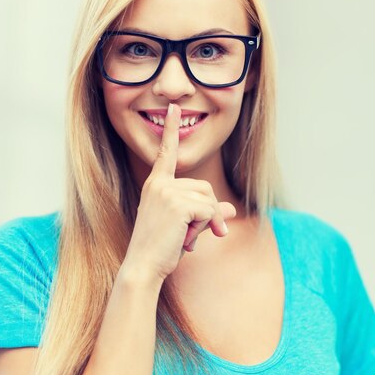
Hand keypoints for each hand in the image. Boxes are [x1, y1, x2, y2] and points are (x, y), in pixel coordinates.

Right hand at [122, 103, 236, 283]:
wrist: (143, 266)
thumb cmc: (160, 248)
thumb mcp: (186, 226)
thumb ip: (207, 213)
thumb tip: (231, 210)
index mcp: (156, 184)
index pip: (166, 153)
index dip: (171, 130)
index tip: (173, 107)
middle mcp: (160, 184)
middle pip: (205, 188)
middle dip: (210, 213)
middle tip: (199, 235)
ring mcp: (167, 192)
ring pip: (209, 200)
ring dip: (208, 223)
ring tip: (187, 238)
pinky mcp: (177, 203)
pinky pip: (210, 211)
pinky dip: (207, 227)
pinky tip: (188, 239)